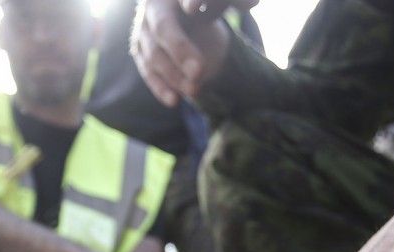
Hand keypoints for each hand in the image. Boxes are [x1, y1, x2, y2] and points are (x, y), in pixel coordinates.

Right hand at [133, 0, 253, 105]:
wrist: (184, 13)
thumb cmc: (204, 3)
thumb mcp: (218, 0)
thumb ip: (235, 0)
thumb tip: (253, 2)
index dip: (190, 1)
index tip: (195, 8)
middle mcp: (152, 7)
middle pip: (163, 27)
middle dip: (180, 48)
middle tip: (199, 71)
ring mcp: (142, 31)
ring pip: (154, 54)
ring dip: (174, 75)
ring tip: (196, 89)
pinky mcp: (140, 51)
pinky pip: (147, 71)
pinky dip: (160, 87)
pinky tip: (175, 100)